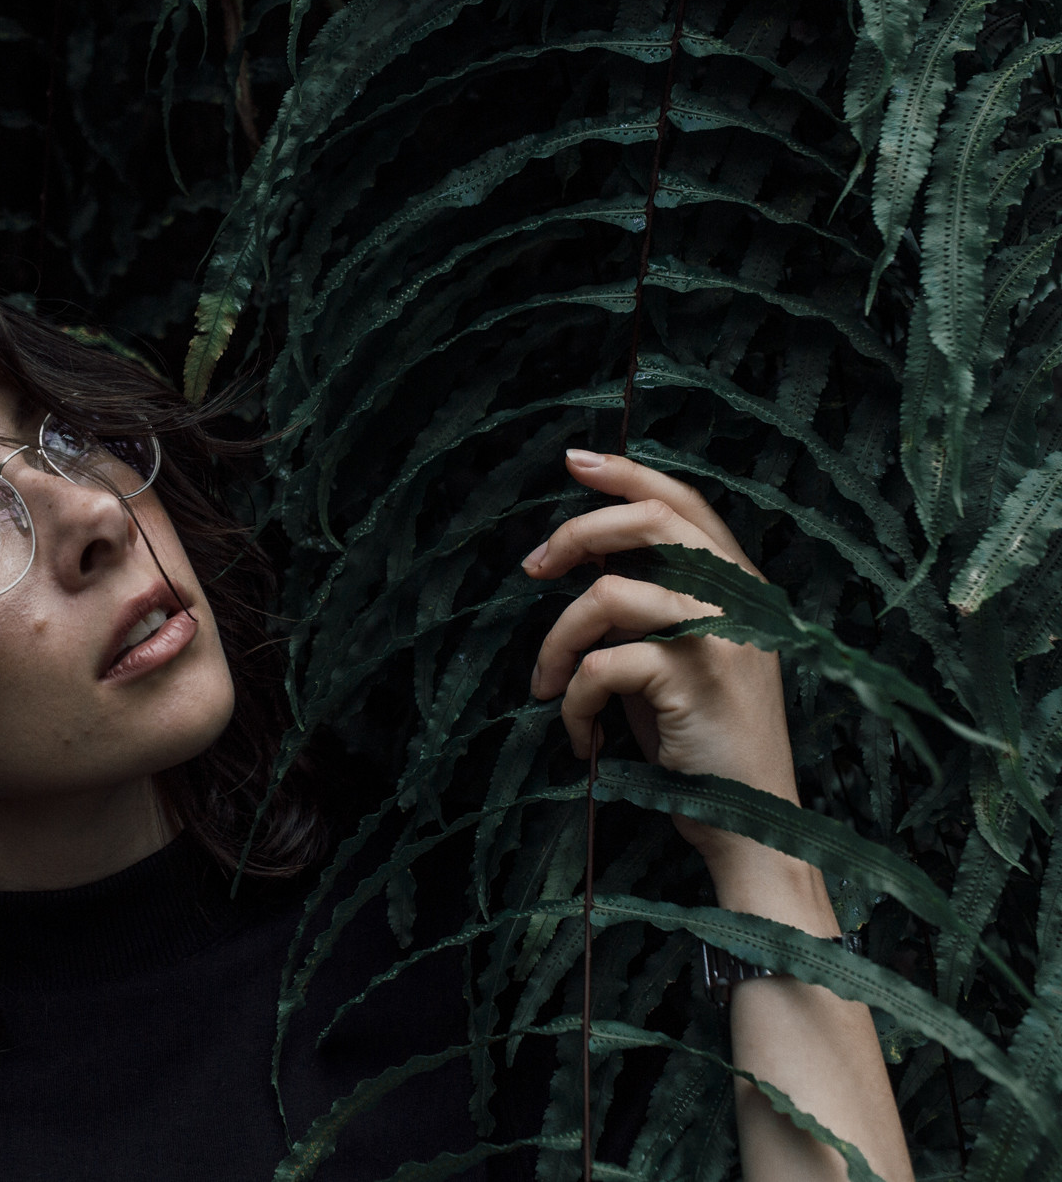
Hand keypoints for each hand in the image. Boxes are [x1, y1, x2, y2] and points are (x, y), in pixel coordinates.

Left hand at [523, 449, 797, 863]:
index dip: (629, 473)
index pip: (684, 503)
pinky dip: (575, 704)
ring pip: (608, 596)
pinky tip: (581, 737)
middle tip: (532, 569)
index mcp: (738, 586)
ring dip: (557, 644)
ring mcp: (722, 639)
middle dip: (576, 533)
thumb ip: (646, 601)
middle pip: (652, 522)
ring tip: (548, 687)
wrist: (749, 821)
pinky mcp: (696, 683)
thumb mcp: (673, 655)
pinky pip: (603, 666)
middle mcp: (739, 601)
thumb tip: (582, 552)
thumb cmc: (697, 738)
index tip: (574, 460)